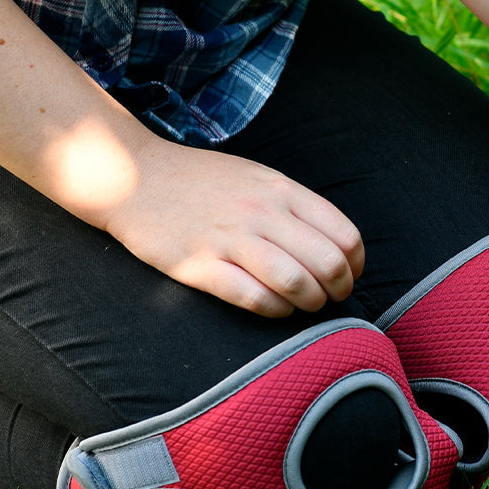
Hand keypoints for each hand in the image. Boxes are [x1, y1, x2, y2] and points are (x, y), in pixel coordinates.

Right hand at [103, 141, 364, 317]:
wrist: (133, 177)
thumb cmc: (201, 182)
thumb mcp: (257, 177)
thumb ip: (294, 205)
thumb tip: (334, 244)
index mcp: (281, 190)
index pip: (343, 235)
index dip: (355, 264)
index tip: (348, 275)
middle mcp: (262, 213)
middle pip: (327, 263)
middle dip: (338, 289)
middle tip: (331, 298)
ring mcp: (230, 239)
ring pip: (296, 282)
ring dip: (310, 303)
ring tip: (306, 306)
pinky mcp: (199, 265)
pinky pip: (253, 297)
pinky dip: (275, 310)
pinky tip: (276, 309)